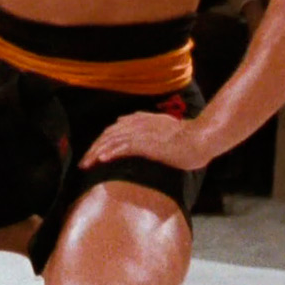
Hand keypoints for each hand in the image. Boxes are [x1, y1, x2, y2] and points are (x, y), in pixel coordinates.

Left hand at [81, 111, 214, 171]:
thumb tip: (139, 135)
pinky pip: (122, 147)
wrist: (201, 138)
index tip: (93, 154)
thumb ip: (150, 129)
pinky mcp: (146, 143)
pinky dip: (109, 153)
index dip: (101, 142)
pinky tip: (100, 160)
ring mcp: (141, 133)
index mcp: (141, 120)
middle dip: (94, 148)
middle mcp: (138, 123)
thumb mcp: (165, 129)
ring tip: (86, 164)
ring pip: (111, 141)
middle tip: (84, 163)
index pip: (114, 130)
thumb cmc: (187, 138)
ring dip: (96, 153)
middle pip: (108, 135)